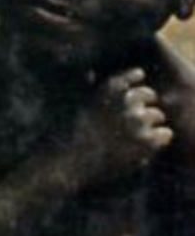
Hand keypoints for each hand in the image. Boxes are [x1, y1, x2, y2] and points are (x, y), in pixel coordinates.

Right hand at [70, 67, 172, 190]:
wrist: (73, 162)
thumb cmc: (71, 134)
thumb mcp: (75, 104)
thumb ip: (86, 86)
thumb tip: (90, 73)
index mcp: (108, 90)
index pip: (131, 76)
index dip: (134, 78)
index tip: (136, 80)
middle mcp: (125, 102)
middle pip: (148, 94)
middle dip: (146, 100)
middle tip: (140, 113)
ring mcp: (137, 121)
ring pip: (157, 114)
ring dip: (152, 121)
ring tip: (144, 131)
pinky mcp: (145, 142)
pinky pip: (164, 134)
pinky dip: (161, 137)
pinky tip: (153, 142)